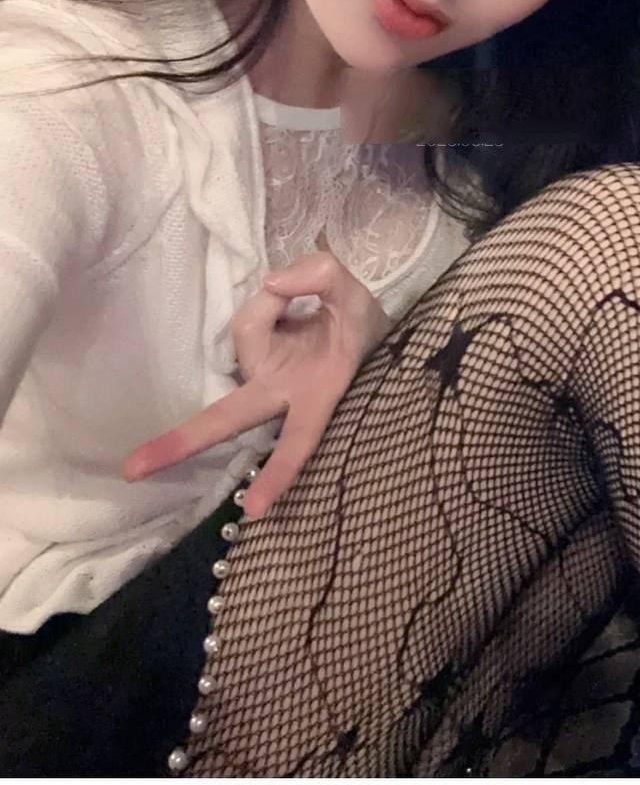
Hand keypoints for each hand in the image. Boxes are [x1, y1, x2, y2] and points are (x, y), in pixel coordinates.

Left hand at [123, 251, 391, 518]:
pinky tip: (287, 298)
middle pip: (228, 419)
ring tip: (304, 296)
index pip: (297, 439)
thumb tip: (272, 284)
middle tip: (130, 470)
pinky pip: (248, 320)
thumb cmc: (359, 315)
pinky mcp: (249, 353)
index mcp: (315, 395)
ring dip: (273, 304)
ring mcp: (260, 373)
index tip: (252, 510)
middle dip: (181, 443)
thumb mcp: (354, 294)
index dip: (278, 472)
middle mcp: (280, 391)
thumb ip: (320, 278)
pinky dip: (268, 303)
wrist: (357, 309)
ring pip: (248, 331)